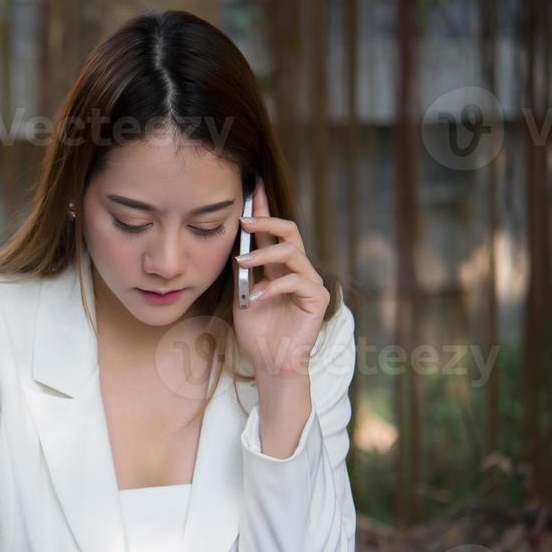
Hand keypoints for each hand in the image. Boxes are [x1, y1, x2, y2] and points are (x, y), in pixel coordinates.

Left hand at [233, 178, 329, 378]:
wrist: (270, 362)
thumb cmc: (257, 332)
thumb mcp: (242, 295)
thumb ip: (242, 271)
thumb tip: (233, 243)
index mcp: (279, 266)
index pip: (273, 231)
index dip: (264, 208)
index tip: (251, 188)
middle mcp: (297, 269)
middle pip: (289, 230)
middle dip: (266, 220)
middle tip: (243, 220)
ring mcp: (310, 282)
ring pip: (291, 252)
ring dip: (263, 254)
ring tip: (243, 263)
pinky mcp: (318, 298)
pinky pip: (297, 280)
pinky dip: (272, 286)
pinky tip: (256, 297)